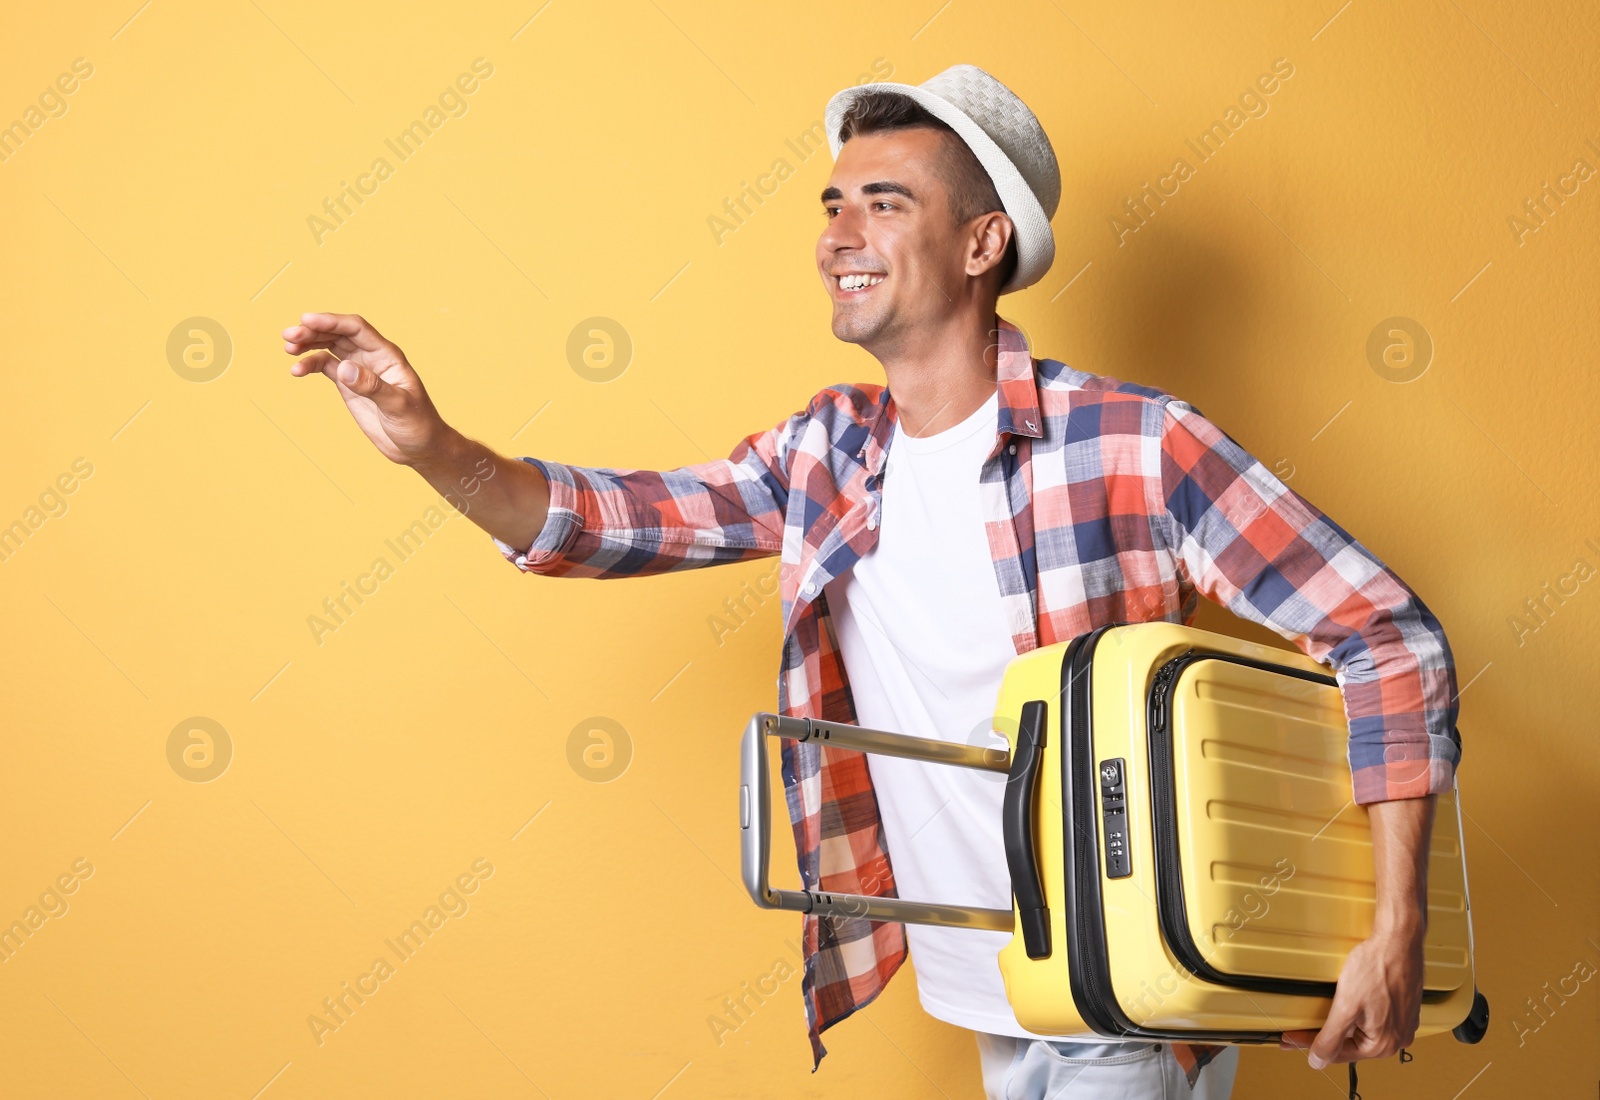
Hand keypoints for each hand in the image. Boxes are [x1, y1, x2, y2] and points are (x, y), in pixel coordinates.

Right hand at [282, 312, 451, 465]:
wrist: (419, 447)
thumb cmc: (418, 424)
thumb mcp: (398, 406)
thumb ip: (372, 386)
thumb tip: (343, 368)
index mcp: (387, 355)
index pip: (356, 329)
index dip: (332, 321)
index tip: (306, 320)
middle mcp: (372, 358)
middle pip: (339, 334)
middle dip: (313, 331)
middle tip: (289, 336)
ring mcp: (359, 370)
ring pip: (329, 347)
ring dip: (308, 344)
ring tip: (289, 349)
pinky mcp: (349, 386)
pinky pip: (326, 367)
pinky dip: (310, 365)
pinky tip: (297, 370)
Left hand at [1281, 922, 1423, 1067]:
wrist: (1398, 940)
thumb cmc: (1377, 967)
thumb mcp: (1346, 1006)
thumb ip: (1330, 1038)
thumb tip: (1318, 1061)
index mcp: (1383, 1044)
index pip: (1338, 1053)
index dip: (1309, 1045)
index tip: (1288, 1039)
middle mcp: (1397, 1038)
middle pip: (1351, 1043)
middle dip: (1326, 1034)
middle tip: (1300, 1028)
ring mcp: (1403, 1022)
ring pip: (1362, 1029)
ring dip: (1342, 1022)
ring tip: (1323, 1013)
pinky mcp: (1403, 1007)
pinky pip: (1374, 1017)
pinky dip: (1357, 1012)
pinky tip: (1348, 1001)